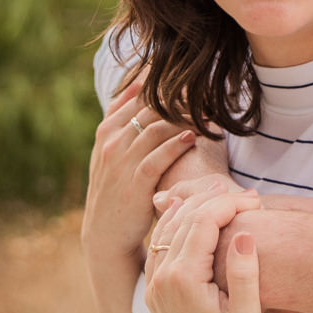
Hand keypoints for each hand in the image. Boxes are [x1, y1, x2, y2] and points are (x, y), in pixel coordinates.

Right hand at [83, 77, 195, 261]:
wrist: (106, 232)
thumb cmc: (117, 186)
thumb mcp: (110, 151)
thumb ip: (121, 119)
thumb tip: (139, 83)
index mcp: (106, 131)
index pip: (136, 97)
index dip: (163, 86)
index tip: (188, 80)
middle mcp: (111, 143)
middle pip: (148, 109)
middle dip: (178, 101)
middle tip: (205, 96)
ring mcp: (121, 163)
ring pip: (155, 130)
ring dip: (183, 120)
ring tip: (206, 115)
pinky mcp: (134, 184)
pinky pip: (157, 158)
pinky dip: (176, 145)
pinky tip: (193, 138)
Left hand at [145, 190, 263, 312]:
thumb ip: (244, 272)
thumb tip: (243, 233)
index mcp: (183, 280)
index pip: (202, 223)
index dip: (229, 204)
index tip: (255, 200)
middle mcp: (161, 279)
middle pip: (184, 220)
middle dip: (214, 201)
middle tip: (244, 194)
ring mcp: (153, 285)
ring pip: (167, 230)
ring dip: (193, 209)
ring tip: (222, 195)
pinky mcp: (154, 291)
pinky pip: (160, 246)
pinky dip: (176, 225)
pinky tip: (191, 213)